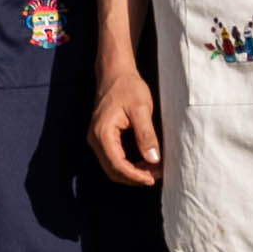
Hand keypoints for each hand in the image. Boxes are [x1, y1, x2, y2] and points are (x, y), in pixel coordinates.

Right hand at [92, 62, 162, 186]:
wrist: (115, 73)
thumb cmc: (128, 87)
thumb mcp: (142, 109)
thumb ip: (146, 135)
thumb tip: (153, 160)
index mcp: (102, 133)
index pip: (117, 165)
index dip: (135, 176)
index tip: (153, 178)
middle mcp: (94, 138)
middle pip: (112, 170)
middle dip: (134, 177)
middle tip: (157, 175)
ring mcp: (96, 138)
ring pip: (112, 166)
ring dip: (132, 172)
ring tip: (154, 169)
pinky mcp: (102, 137)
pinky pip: (113, 158)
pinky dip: (128, 164)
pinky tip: (145, 161)